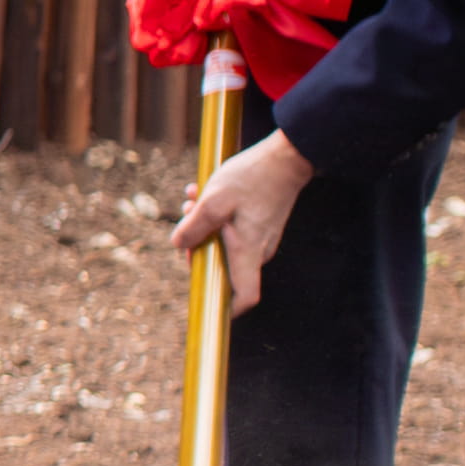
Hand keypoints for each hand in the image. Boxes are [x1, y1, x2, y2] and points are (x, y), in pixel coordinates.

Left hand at [172, 129, 308, 310]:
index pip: (245, 296)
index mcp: (249, 252)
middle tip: (187, 216)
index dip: (227, 308)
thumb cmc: (252, 178)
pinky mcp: (259, 226)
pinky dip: (214, 217)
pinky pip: (231, 230)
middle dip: (197, 245)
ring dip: (202, 225)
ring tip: (194, 197)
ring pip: (222, 243)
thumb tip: (179, 246)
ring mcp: (260, 238)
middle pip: (221, 266)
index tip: (206, 302)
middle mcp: (258, 251)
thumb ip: (194, 226)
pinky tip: (203, 193)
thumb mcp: (214, 200)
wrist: (285, 157)